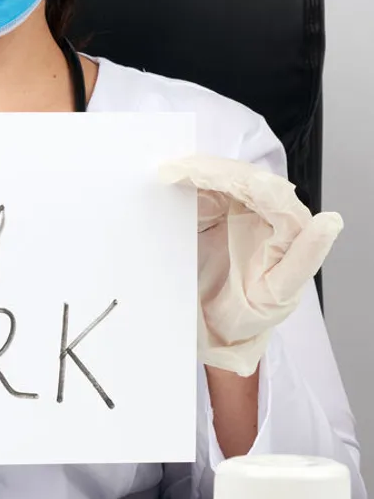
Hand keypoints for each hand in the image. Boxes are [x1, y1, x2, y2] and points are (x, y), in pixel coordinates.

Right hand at [159, 155, 342, 376]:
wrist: (219, 329)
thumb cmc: (252, 316)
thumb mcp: (278, 293)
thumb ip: (305, 257)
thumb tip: (331, 221)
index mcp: (290, 227)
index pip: (266, 190)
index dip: (234, 178)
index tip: (202, 173)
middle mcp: (268, 213)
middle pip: (241, 178)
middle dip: (209, 170)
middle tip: (174, 169)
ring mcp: (241, 212)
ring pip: (221, 181)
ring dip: (195, 174)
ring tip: (168, 173)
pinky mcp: (217, 216)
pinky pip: (204, 194)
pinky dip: (186, 186)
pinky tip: (169, 182)